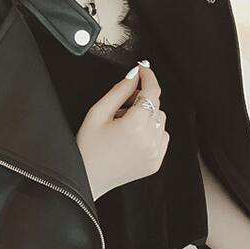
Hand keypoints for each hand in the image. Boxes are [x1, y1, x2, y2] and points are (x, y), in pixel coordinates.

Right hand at [76, 60, 168, 199]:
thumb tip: (134, 76)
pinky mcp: (156, 162)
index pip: (151, 92)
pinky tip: (133, 136)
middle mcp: (149, 140)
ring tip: (124, 124)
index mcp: (135, 126)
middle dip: (142, 99)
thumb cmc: (87, 149)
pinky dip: (152, 132)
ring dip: (147, 116)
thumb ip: (119, 92)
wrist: (87, 179)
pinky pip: (163, 137)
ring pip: (161, 120)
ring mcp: (155, 153)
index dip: (149, 76)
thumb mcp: (97, 113)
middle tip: (122, 105)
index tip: (144, 69)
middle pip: (156, 105)